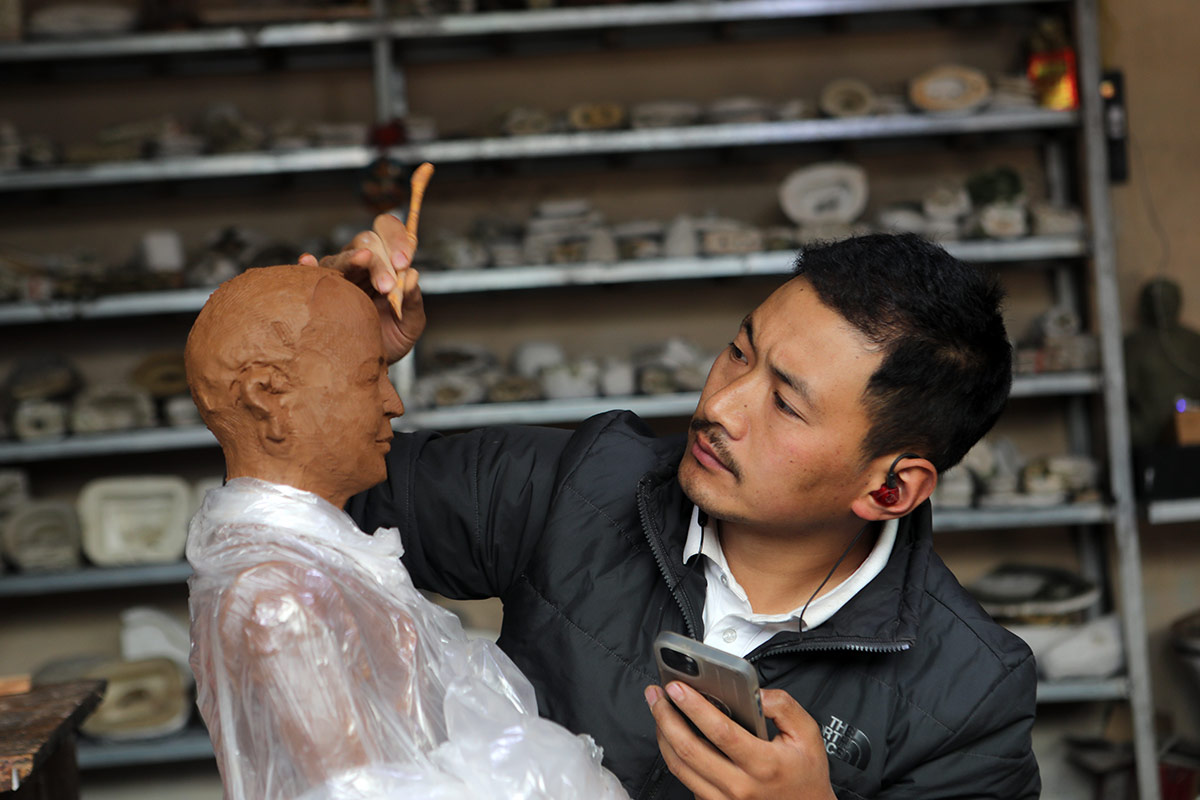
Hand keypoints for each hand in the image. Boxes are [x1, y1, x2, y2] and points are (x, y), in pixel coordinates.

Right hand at [300, 211, 424, 363]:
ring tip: (364, 263)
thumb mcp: (410, 324)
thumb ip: (413, 301)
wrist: (369, 365)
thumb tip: (413, 275)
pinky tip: (307, 261)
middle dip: (381, 260)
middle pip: (367, 241)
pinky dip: (309, 266)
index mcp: (388, 264)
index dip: (398, 242)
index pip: (391, 235)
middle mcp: (362, 263)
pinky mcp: (320, 289)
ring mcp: (339, 274)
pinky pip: (312, 273)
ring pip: (343, 255)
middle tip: (388, 286)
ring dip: (355, 261)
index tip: (404, 262)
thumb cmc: (391, 339)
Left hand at [645, 682, 836, 799]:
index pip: (720, 731)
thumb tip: (754, 692)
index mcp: (764, 764)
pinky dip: (673, 756)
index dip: (694, 707)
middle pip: (689, 749)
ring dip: (663, 735)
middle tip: (656, 695)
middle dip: (666, 717)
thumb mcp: (807, 733)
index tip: (677, 687)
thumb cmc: (806, 773)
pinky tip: (670, 735)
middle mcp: (741, 786)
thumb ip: (782, 706)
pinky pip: (686, 781)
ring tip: (658, 710)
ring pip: (680, 767)